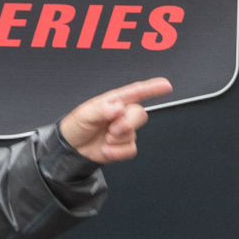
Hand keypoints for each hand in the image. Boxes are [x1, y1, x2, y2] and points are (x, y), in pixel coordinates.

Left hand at [58, 77, 172, 164]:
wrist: (72, 149)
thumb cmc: (76, 126)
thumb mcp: (84, 114)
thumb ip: (101, 109)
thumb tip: (118, 107)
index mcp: (114, 101)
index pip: (136, 92)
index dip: (152, 88)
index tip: (166, 86)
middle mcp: (122, 114)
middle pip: (139, 114)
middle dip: (127, 123)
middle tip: (112, 129)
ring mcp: (124, 131)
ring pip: (133, 134)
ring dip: (117, 140)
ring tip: (104, 139)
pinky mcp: (124, 146)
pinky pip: (131, 149)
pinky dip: (118, 152)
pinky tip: (106, 149)